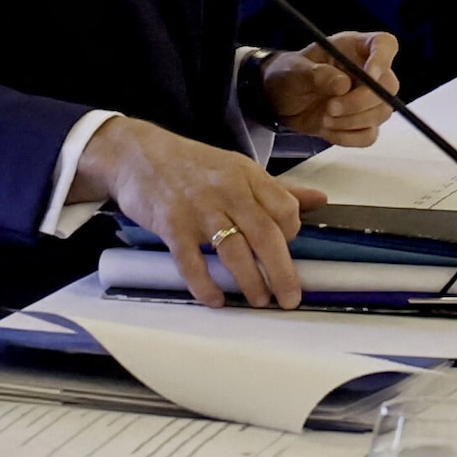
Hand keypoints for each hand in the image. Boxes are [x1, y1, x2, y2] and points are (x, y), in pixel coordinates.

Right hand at [76, 118, 315, 308]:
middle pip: (266, 235)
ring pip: (234, 251)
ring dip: (250, 282)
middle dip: (282, 272)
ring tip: (258, 301)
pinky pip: (191, 262)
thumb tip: (320, 199)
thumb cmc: (191, 165)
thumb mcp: (238, 168)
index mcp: (248, 176)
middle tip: (290, 298)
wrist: (137, 154)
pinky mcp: (171, 225)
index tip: (287, 251)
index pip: (285, 209)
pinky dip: (204, 284)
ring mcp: (198, 209)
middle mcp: (227, 191)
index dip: (292, 234)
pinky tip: (216, 300)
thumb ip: (279, 188)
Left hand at [258, 34, 401, 145]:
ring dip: (352, 121)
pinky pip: (368, 135)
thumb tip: (342, 84)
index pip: (384, 44)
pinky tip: (328, 130)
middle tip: (331, 107)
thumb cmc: (288, 75)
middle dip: (361, 101)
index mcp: (353, 48)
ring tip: (324, 118)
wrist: (280, 101)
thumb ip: (315, 74)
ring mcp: (367, 99)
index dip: (383, 59)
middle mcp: (366, 72)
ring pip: (382, 113)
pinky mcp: (361, 123)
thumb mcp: (293, 70)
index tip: (369, 75)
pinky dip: (348, 137)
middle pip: (388, 86)